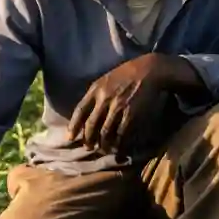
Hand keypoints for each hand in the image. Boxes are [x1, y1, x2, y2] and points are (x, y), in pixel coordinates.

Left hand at [68, 54, 192, 154]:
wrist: (148, 69)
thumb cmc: (126, 74)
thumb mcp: (105, 79)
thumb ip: (95, 94)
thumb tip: (86, 112)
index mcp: (95, 89)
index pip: (79, 110)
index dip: (73, 126)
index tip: (69, 138)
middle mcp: (104, 98)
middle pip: (91, 125)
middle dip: (88, 139)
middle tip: (88, 147)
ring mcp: (118, 107)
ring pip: (105, 132)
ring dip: (103, 144)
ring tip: (103, 149)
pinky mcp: (132, 113)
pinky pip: (122, 133)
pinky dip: (119, 143)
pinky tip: (118, 147)